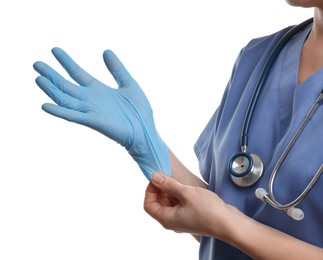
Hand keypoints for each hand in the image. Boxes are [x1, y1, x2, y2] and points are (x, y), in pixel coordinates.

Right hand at [33, 48, 170, 179]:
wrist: (145, 130)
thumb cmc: (139, 111)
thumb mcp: (129, 83)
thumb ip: (117, 69)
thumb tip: (106, 51)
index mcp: (98, 90)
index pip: (77, 73)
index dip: (66, 62)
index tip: (54, 50)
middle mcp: (90, 99)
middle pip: (66, 85)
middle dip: (51, 75)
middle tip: (36, 64)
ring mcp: (90, 110)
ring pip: (65, 99)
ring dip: (51, 90)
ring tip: (38, 79)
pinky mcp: (93, 121)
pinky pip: (73, 116)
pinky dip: (59, 111)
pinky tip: (45, 105)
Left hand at [144, 173, 236, 237]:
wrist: (229, 223)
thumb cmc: (208, 211)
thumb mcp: (186, 193)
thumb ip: (168, 185)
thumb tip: (154, 177)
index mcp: (167, 219)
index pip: (148, 204)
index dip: (150, 190)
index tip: (156, 178)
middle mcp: (172, 221)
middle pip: (158, 203)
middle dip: (160, 189)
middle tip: (167, 176)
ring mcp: (181, 219)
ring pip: (168, 203)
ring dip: (170, 190)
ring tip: (178, 181)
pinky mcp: (190, 215)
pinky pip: (178, 203)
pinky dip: (178, 194)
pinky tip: (186, 187)